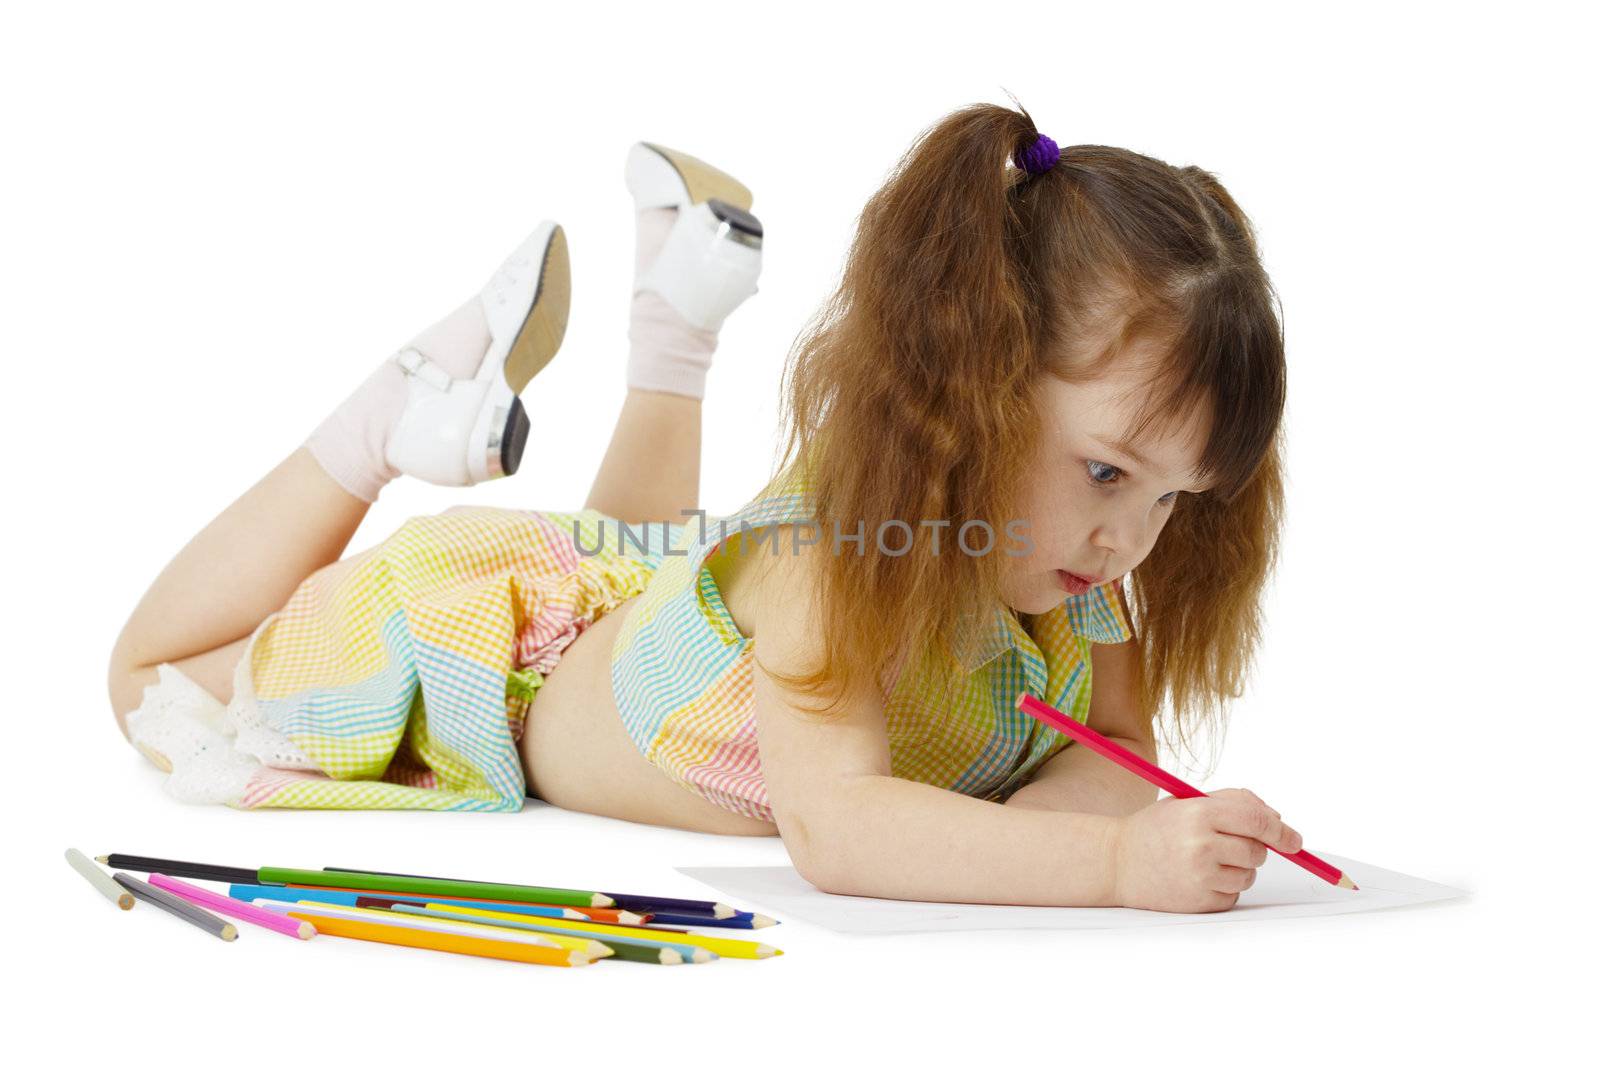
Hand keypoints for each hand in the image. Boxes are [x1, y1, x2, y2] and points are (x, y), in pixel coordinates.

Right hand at [1109, 787, 1302, 912]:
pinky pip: (1234, 895)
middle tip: (1227, 844)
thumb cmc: (1155, 829)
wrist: (1116, 863)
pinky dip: (1224, 887)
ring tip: (1206, 861)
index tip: (1295, 840)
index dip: (1281, 831)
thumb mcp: (1188, 802)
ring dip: (1238, 868)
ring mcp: (1200, 876)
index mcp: (1198, 813)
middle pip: (1258, 850)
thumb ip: (1234, 802)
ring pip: (1249, 875)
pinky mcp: (1200, 901)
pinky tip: (1198, 878)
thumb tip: (1277, 820)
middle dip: (1253, 848)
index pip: (1256, 820)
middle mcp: (1201, 845)